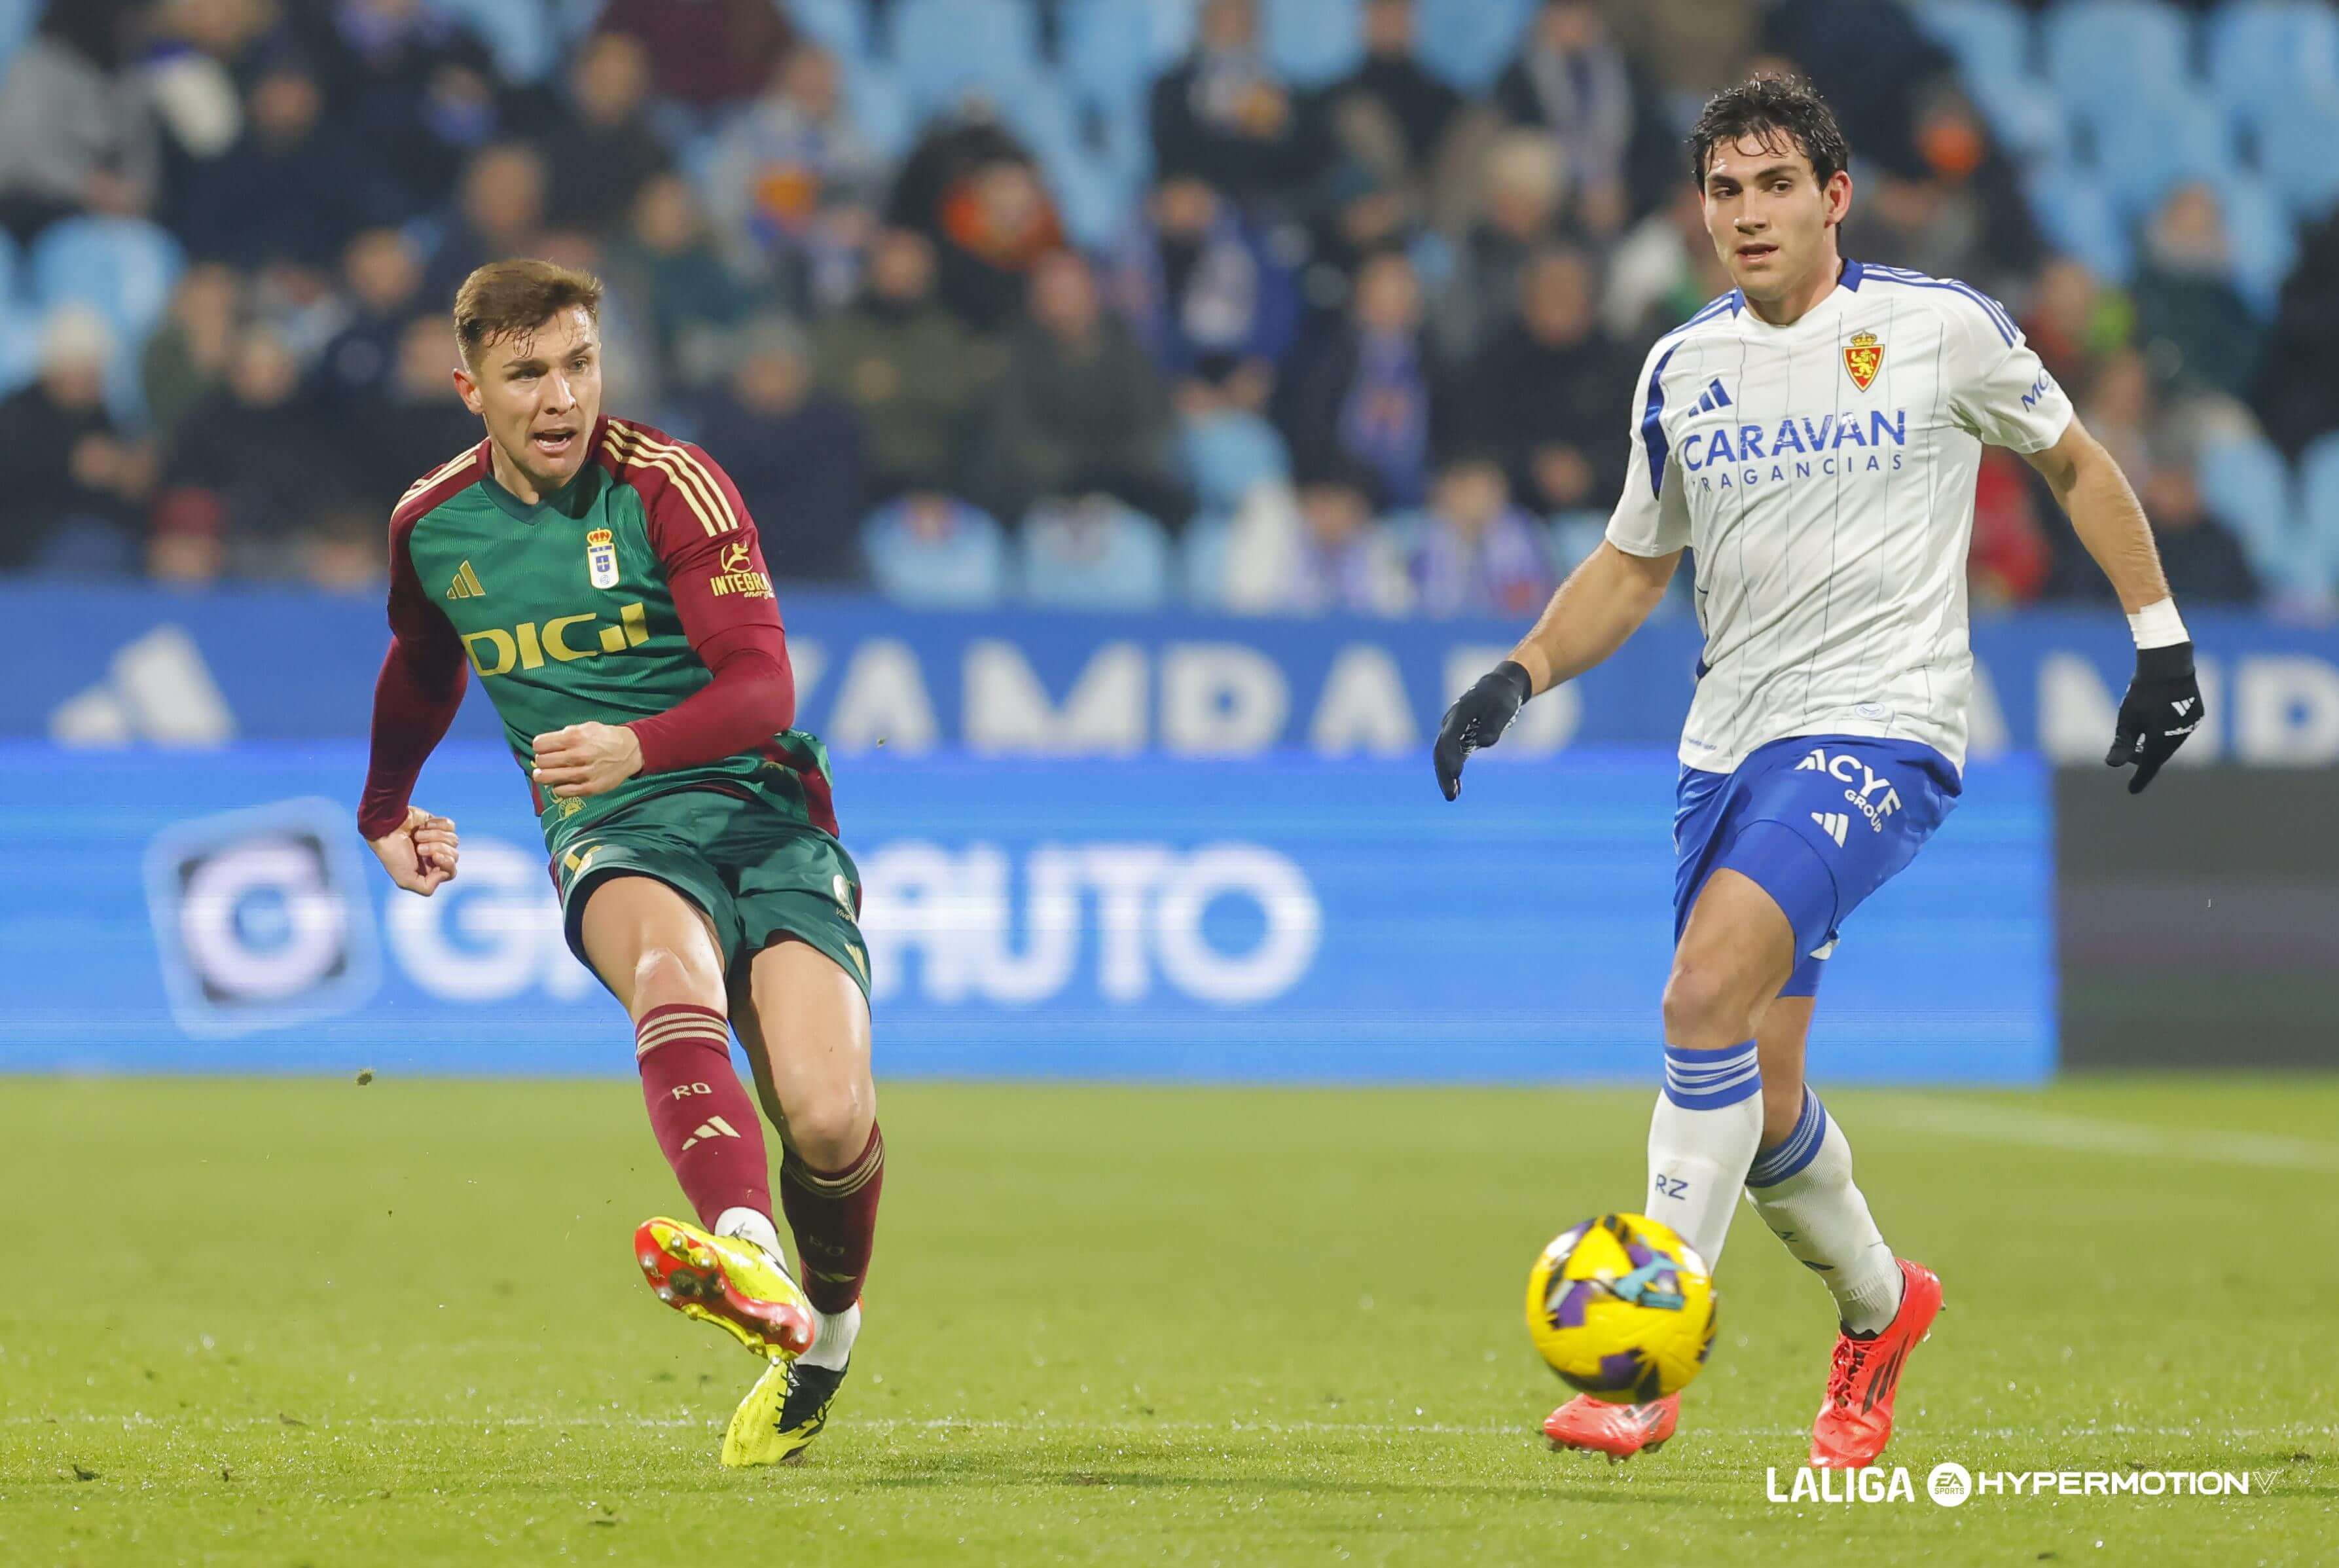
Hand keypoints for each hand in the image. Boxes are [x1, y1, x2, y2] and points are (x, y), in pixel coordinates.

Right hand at [368, 806, 458, 895]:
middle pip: (454, 856)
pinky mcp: (438, 825)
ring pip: (454, 840)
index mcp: (429, 872)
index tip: (435, 856)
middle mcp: (435, 857)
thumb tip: (444, 874)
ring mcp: (438, 840)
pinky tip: (423, 825)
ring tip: (418, 835)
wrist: (386, 827)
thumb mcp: (405, 879)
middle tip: (419, 847)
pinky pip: (450, 826)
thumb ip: (426, 887)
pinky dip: (437, 824)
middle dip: (437, 848)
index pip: (451, 872)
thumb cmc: (393, 853)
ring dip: (434, 836)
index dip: (447, 864)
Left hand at [531, 721, 643, 798]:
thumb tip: (543, 746)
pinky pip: (561, 792)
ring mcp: (583, 773)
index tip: (543, 749)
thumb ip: (564, 735)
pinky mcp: (589, 788)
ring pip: (548, 778)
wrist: (630, 751)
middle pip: (541, 762)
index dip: (539, 746)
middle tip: (546, 762)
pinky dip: (558, 787)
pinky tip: (562, 783)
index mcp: (574, 737)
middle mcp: (577, 755)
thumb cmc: (604, 737)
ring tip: (546, 774)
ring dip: (544, 776)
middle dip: (541, 761)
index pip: (539, 745)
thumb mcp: (585, 727)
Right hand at [1434, 661, 1532, 800]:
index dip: (1450, 757)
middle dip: (1444, 773)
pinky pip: (1452, 756)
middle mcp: (1451, 722)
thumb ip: (1494, 726)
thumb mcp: (1504, 709)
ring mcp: (1453, 730)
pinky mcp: (1459, 737)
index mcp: (1461, 713)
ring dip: (1446, 776)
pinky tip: (1457, 789)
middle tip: (1450, 796)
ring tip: (1452, 797)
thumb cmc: (1503, 698)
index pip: (1450, 737)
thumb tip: (1484, 743)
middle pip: (1441, 750)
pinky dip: (1452, 772)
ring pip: (1443, 755)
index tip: (1456, 775)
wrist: (1498, 687)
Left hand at [2106, 642, 2201, 793]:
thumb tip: (2112, 765)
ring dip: (2157, 742)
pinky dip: (2169, 730)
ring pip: (2171, 741)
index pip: (2148, 768)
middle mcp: (2179, 737)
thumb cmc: (2143, 693)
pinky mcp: (2198, 713)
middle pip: (2159, 754)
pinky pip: (2181, 728)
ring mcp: (2191, 725)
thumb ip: (2121, 743)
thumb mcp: (2127, 719)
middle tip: (2131, 754)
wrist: (2169, 665)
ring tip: (2144, 733)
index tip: (2131, 790)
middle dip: (2145, 757)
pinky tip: (2162, 718)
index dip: (2139, 779)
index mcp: (2160, 742)